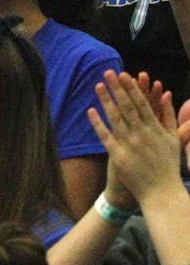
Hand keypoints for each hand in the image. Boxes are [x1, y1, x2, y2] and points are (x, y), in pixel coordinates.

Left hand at [88, 71, 189, 208]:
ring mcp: (129, 144)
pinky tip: (91, 110)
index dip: (132, 88)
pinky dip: (98, 123)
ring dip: (106, 100)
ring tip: (98, 85)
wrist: (160, 192)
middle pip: (127, 106)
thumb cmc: (168, 165)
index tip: (125, 74)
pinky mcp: (118, 155)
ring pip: (115, 118)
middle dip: (118, 88)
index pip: (142, 103)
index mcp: (156, 128)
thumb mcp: (173, 139)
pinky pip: (106, 136)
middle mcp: (142, 134)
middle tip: (108, 72)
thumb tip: (167, 95)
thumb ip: (169, 116)